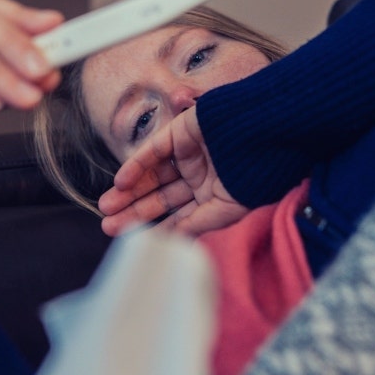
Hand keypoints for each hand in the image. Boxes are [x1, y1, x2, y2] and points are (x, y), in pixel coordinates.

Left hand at [97, 106, 249, 236]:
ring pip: (152, 176)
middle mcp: (201, 176)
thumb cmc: (255, 175)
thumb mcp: (226, 210)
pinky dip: (136, 166)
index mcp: (214, 196)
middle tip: (109, 227)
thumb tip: (172, 242)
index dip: (156, 228)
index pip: (179, 216)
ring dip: (129, 192)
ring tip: (106, 208)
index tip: (132, 242)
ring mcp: (190, 154)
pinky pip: (153, 151)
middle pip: (160, 197)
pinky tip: (120, 183)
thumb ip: (197, 225)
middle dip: (134, 212)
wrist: (268, 133)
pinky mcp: (182, 132)